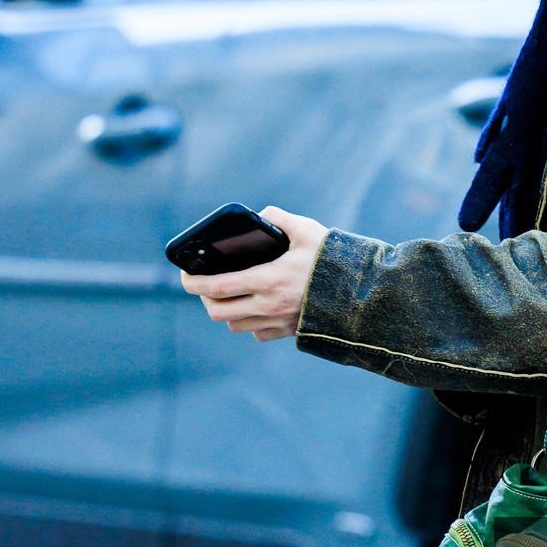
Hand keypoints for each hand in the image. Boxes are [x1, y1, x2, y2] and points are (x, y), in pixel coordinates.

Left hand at [180, 205, 328, 341]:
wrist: (361, 297)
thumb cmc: (334, 262)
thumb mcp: (308, 231)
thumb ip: (280, 219)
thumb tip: (262, 213)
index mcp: (268, 280)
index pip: (217, 286)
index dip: (193, 282)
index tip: (185, 275)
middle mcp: (268, 306)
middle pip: (218, 312)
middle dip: (205, 298)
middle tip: (205, 284)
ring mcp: (277, 322)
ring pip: (234, 325)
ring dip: (226, 311)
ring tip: (229, 294)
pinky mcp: (288, 333)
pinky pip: (257, 333)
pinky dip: (249, 322)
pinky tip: (255, 307)